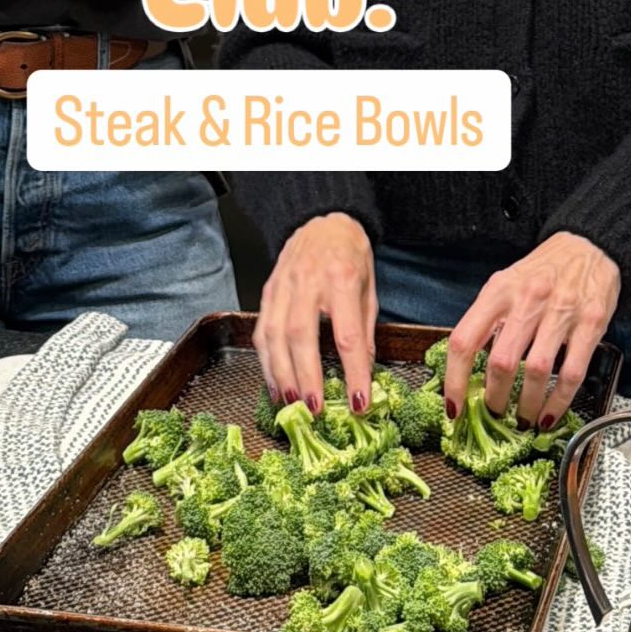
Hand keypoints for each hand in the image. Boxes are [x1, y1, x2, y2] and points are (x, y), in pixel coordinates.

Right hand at [255, 214, 376, 416]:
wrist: (323, 222)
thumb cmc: (350, 256)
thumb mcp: (369, 289)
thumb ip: (364, 330)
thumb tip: (363, 373)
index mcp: (342, 279)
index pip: (347, 334)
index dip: (353, 372)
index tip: (359, 402)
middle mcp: (308, 281)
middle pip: (301, 335)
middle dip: (306, 377)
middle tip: (314, 409)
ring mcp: (283, 285)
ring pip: (273, 335)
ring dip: (280, 374)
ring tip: (290, 403)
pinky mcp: (267, 291)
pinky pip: (261, 330)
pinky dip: (266, 362)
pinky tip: (274, 383)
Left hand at [442, 231, 619, 429]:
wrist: (589, 247)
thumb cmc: (543, 270)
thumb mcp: (506, 284)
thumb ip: (489, 319)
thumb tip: (469, 367)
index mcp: (498, 291)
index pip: (464, 340)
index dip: (455, 379)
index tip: (454, 406)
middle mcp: (527, 300)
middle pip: (501, 361)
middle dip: (494, 398)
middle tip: (494, 414)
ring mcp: (561, 312)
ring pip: (536, 371)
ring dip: (526, 404)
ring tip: (522, 419)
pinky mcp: (590, 324)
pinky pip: (571, 373)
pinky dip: (558, 401)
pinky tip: (550, 414)